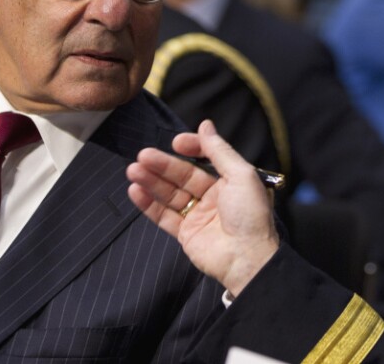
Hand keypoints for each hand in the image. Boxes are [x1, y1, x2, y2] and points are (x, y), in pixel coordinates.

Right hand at [127, 120, 278, 296]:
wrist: (248, 258)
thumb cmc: (250, 216)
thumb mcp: (241, 175)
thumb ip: (220, 150)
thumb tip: (205, 125)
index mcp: (230, 181)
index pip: (205, 159)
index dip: (191, 148)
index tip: (176, 142)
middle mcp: (214, 197)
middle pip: (183, 175)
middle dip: (162, 165)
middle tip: (142, 155)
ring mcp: (199, 216)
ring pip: (170, 194)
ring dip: (151, 181)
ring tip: (133, 170)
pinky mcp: (186, 234)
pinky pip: (164, 216)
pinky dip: (149, 204)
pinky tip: (135, 191)